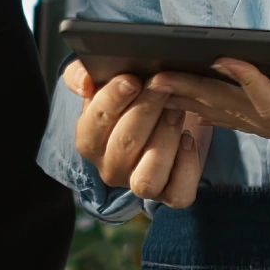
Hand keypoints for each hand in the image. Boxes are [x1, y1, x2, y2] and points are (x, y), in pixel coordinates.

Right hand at [65, 61, 207, 208]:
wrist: (164, 115)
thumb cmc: (130, 97)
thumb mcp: (103, 80)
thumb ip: (82, 74)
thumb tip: (85, 83)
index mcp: (89, 141)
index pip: (93, 125)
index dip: (112, 100)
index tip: (132, 79)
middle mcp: (110, 168)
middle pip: (123, 147)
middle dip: (145, 112)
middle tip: (162, 89)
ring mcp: (140, 184)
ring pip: (147, 178)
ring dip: (164, 141)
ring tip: (177, 111)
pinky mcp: (171, 194)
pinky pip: (178, 193)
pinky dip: (187, 166)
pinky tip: (188, 139)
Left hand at [152, 61, 269, 216]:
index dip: (251, 85)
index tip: (223, 59)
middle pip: (246, 115)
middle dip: (200, 96)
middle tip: (156, 78)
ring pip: (243, 119)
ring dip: (199, 103)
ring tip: (158, 85)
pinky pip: (255, 121)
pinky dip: (222, 109)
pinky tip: (196, 101)